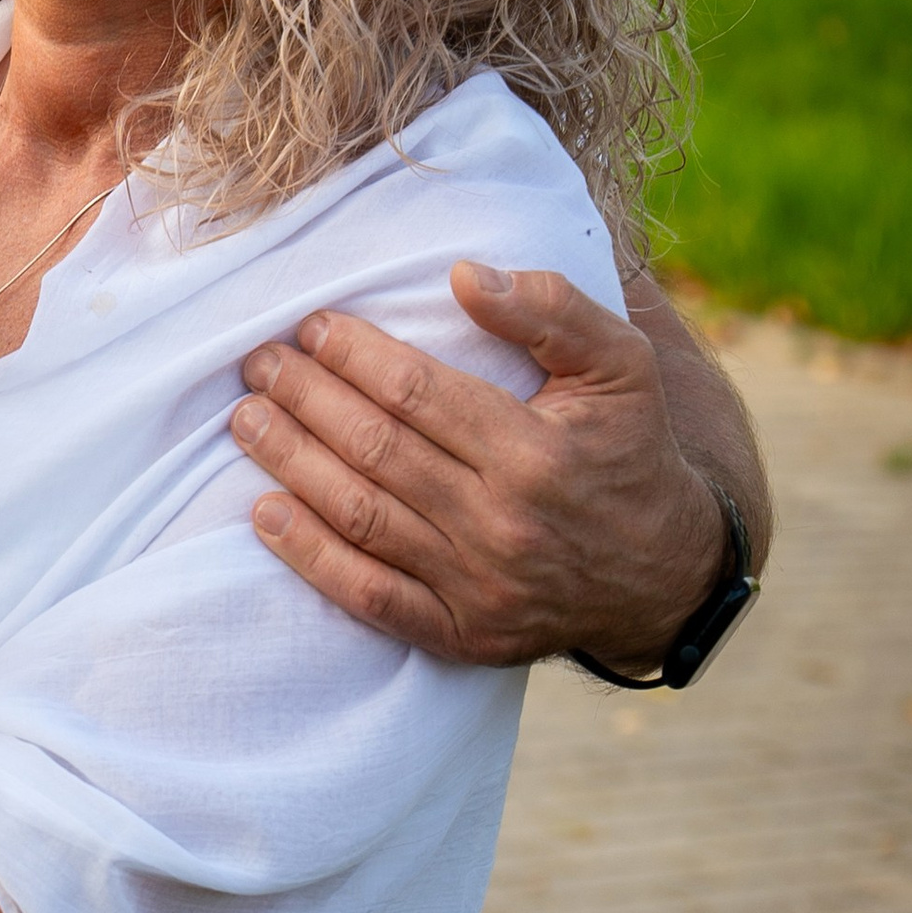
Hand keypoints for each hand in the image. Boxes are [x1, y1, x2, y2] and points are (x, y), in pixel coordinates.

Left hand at [229, 262, 729, 670]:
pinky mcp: (462, 635)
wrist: (665, 579)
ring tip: (246, 418)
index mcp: (538, 452)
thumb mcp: (623, 369)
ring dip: (290, 462)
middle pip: (376, 449)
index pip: (418, 394)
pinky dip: (309, 557)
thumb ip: (552, 311)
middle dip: (306, 398)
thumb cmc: (628, 453)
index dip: (354, 356)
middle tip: (259, 363)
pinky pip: (369, 597)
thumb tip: (464, 276)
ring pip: (360, 516)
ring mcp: (479, 586)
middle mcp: (504, 522)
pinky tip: (263, 513)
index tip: (310, 326)